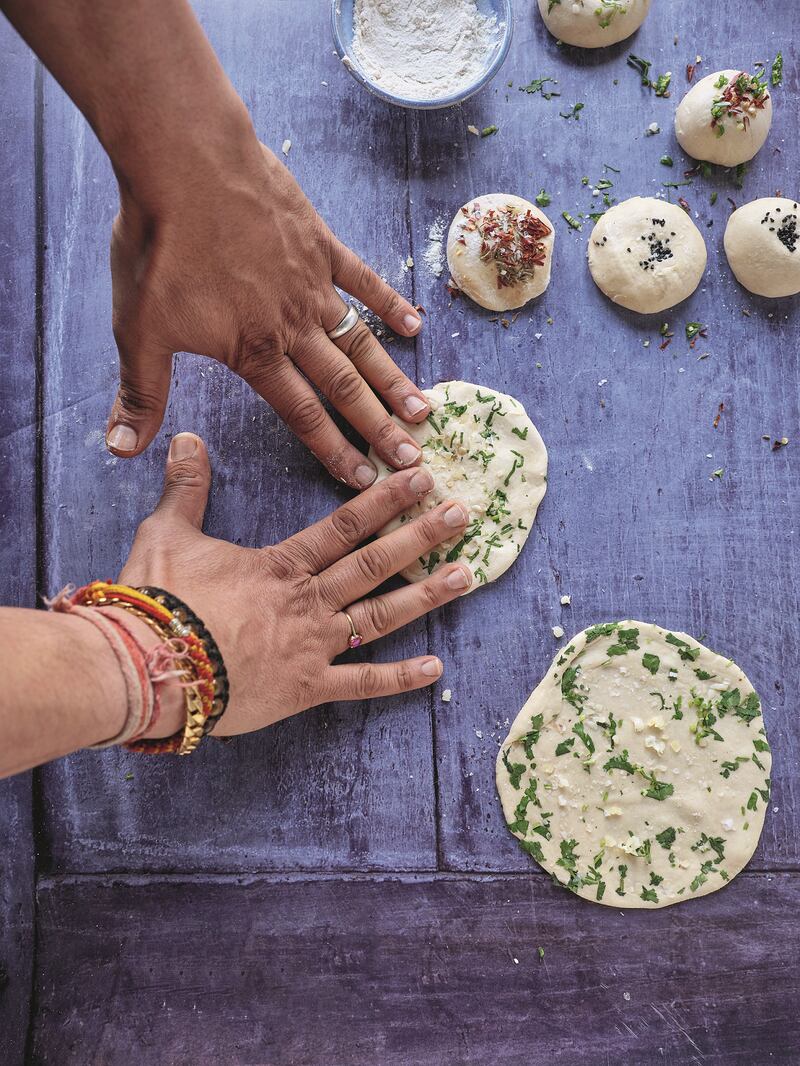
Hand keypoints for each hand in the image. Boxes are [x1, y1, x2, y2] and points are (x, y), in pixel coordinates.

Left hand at [107, 136, 430, 489]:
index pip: (301, 414)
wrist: (183, 161)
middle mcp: (293, 325)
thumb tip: (120, 449)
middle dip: (379, 427)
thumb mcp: (137, 328)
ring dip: (392, 379)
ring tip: (422, 409)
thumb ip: (141, 392)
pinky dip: (390, 302)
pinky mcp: (319, 244)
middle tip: (413, 458)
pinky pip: (363, 279)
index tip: (362, 479)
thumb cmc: (158, 246)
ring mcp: (312, 284)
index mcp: (254, 351)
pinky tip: (415, 325)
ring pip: (361, 342)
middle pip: (344, 386)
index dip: (333, 451)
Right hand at [118, 433, 471, 735]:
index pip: (345, 526)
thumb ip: (185, 487)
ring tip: (465, 576)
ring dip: (425, 596)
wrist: (148, 668)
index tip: (421, 480)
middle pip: (375, 563)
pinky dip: (398, 679)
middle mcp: (308, 601)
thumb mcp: (166, 534)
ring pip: (380, 616)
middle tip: (463, 516)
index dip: (386, 501)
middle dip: (420, 536)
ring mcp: (312, 646)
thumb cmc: (157, 603)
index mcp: (281, 565)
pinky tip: (436, 669)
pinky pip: (360, 684)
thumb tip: (185, 437)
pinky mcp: (306, 689)